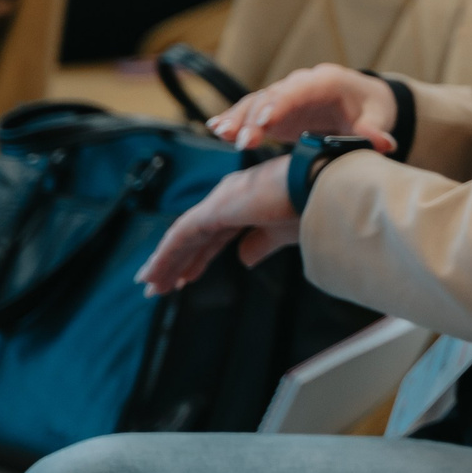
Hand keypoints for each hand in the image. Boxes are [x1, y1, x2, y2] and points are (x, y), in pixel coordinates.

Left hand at [135, 157, 299, 294]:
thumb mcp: (284, 233)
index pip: (213, 235)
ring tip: (150, 285)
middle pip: (193, 236)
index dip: (198, 257)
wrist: (321, 187)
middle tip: (159, 284)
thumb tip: (242, 259)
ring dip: (165, 262)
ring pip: (183, 237)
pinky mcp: (214, 210)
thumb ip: (260, 245)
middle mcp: (228, 198)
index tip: (186, 277)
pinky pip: (182, 236)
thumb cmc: (313, 204)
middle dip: (176, 262)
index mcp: (246, 203)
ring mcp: (220, 202)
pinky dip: (166, 255)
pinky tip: (154, 272)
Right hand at [210, 65, 397, 152]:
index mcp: (325, 82)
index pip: (299, 90)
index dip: (282, 104)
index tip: (266, 122)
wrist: (363, 102)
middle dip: (255, 117)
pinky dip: (234, 119)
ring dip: (238, 118)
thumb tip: (384, 143)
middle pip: (272, 96)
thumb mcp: (376, 117)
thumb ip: (373, 130)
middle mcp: (299, 85)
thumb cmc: (370, 108)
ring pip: (256, 103)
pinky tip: (216, 129)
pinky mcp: (274, 110)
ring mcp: (284, 97)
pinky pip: (251, 111)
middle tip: (242, 140)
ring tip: (220, 133)